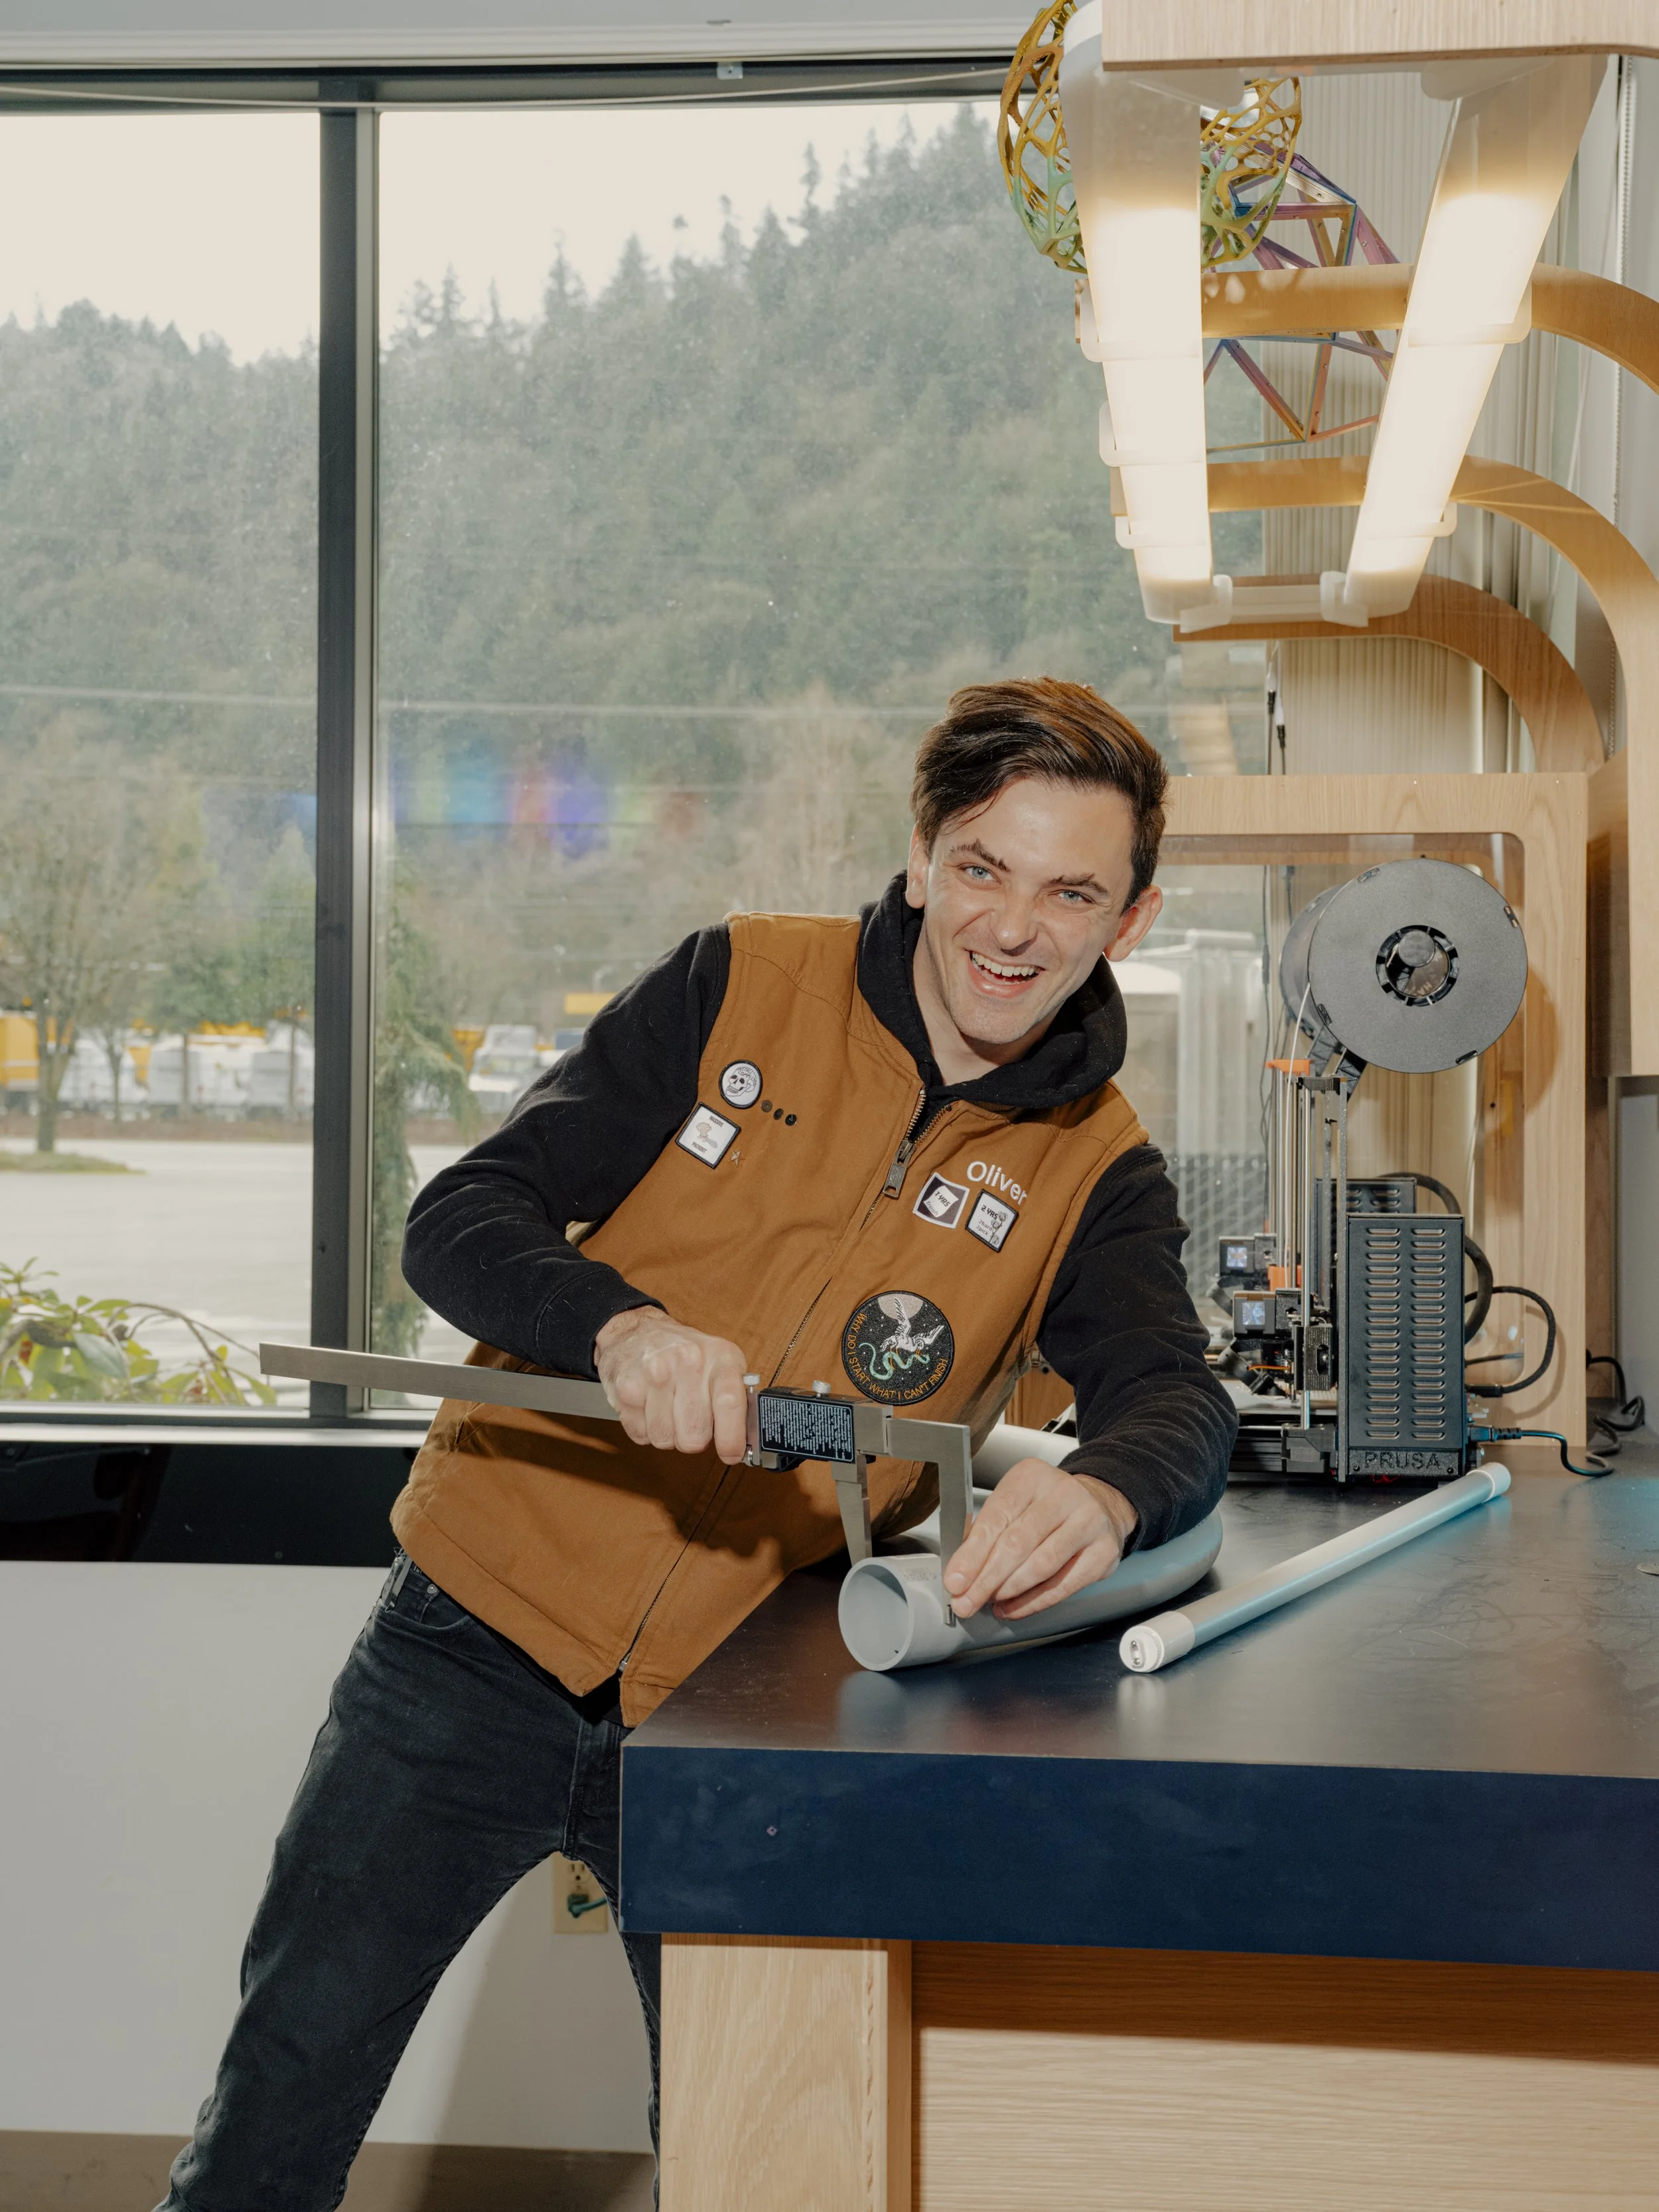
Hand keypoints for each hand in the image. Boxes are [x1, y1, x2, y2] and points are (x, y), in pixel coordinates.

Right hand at [593, 1307, 750, 1463]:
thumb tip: (748, 1438)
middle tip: (692, 1422)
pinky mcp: (626, 1388)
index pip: (730, 1403)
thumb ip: (737, 1397)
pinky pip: (640, 1435)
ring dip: (668, 1435)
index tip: (730, 1453)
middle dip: (694, 1438)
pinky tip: (649, 1408)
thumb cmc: (684, 1352)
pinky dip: (645, 1430)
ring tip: (668, 1410)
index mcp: (719, 1356)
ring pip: (665, 1439)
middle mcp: (688, 1361)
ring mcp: (654, 1373)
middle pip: (695, 1434)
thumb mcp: (721, 1361)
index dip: (732, 1438)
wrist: (637, 1331)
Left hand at [942, 1460, 1137, 1621]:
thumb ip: (987, 1530)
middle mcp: (1063, 1494)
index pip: (997, 1517)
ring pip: (1041, 1565)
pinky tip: (1013, 1608)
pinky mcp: (1104, 1552)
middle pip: (1017, 1543)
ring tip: (989, 1603)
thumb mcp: (1014, 1502)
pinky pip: (1063, 1585)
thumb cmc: (1046, 1508)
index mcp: (1032, 1476)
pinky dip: (1033, 1602)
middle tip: (966, 1601)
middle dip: (986, 1579)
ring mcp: (1088, 1522)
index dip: (972, 1554)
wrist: (1098, 1506)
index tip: (955, 1580)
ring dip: (1009, 1591)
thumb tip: (961, 1569)